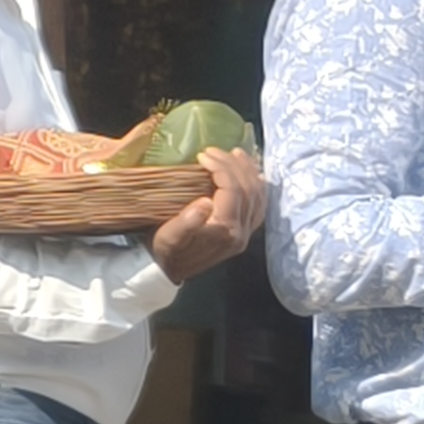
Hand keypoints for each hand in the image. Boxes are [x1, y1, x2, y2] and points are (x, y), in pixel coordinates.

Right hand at [146, 147, 266, 283]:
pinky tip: (252, 175)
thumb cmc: (164, 251)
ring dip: (248, 172)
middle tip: (214, 151)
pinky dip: (257, 187)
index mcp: (225, 231)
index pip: (232, 190)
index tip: (202, 155)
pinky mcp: (244, 234)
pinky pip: (259, 206)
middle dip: (233, 165)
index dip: (220, 168)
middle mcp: (241, 233)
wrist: (167, 272)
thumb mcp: (168, 237)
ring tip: (236, 154)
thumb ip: (187, 223)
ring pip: (258, 197)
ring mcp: (246, 234)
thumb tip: (205, 201)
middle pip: (248, 190)